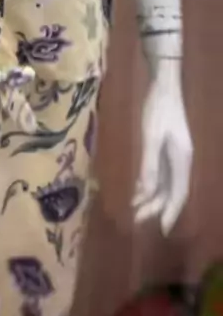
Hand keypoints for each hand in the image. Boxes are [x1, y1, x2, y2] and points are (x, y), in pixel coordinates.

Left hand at [132, 62, 192, 234]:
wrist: (164, 86)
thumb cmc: (158, 110)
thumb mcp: (151, 137)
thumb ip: (150, 164)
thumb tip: (148, 191)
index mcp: (182, 160)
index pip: (178, 193)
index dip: (170, 212)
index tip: (161, 229)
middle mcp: (181, 160)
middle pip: (172, 191)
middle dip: (156, 207)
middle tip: (137, 220)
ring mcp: (175, 154)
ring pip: (166, 183)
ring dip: (151, 196)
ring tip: (135, 208)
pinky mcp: (167, 148)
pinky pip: (161, 173)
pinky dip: (150, 183)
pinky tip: (138, 190)